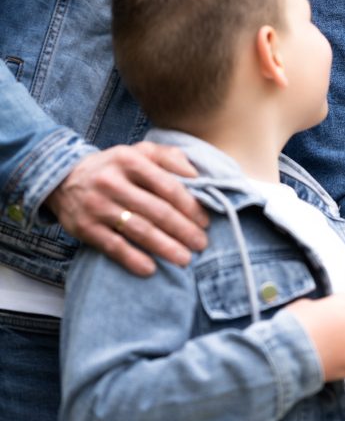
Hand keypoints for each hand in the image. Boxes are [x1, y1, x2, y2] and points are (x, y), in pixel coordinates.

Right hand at [45, 143, 207, 275]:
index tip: (205, 221)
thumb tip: (196, 175)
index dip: (190, 206)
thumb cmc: (114, 167)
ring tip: (185, 259)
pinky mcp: (85, 228)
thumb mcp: (138, 151)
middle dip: (183, 230)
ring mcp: (97, 206)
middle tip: (201, 244)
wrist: (63, 178)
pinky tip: (151, 269)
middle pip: (156, 210)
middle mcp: (112, 182)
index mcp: (130, 160)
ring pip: (138, 230)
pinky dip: (133, 259)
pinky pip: (113, 247)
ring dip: (165, 247)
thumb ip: (168, 157)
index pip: (167, 186)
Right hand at [287, 294, 344, 381]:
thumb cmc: (292, 327)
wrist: (286, 355)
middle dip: (343, 324)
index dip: (335, 306)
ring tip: (327, 348)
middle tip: (326, 331)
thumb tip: (320, 312)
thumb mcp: (302, 305)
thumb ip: (318, 306)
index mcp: (342, 306)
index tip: (327, 312)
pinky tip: (335, 362)